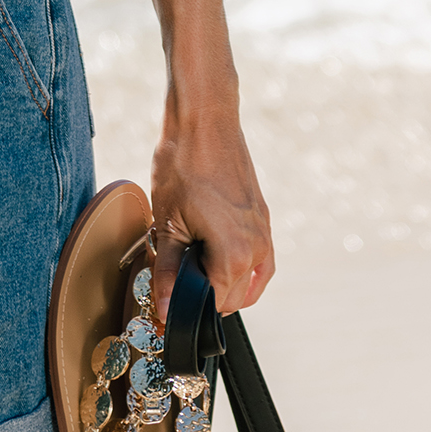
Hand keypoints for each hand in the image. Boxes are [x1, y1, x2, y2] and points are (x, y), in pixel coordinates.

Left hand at [149, 102, 273, 322]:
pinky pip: (261, 261)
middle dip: (206, 296)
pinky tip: (220, 258)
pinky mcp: (263, 218)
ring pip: (251, 282)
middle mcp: (257, 249)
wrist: (204, 121)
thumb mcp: (167, 224)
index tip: (169, 305)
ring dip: (226, 285)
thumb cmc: (183, 164)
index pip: (216, 305)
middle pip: (234, 298)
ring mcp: (264, 232)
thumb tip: (166, 310)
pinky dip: (244, 269)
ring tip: (193, 268)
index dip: (188, 309)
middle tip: (174, 280)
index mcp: (235, 255)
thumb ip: (166, 273)